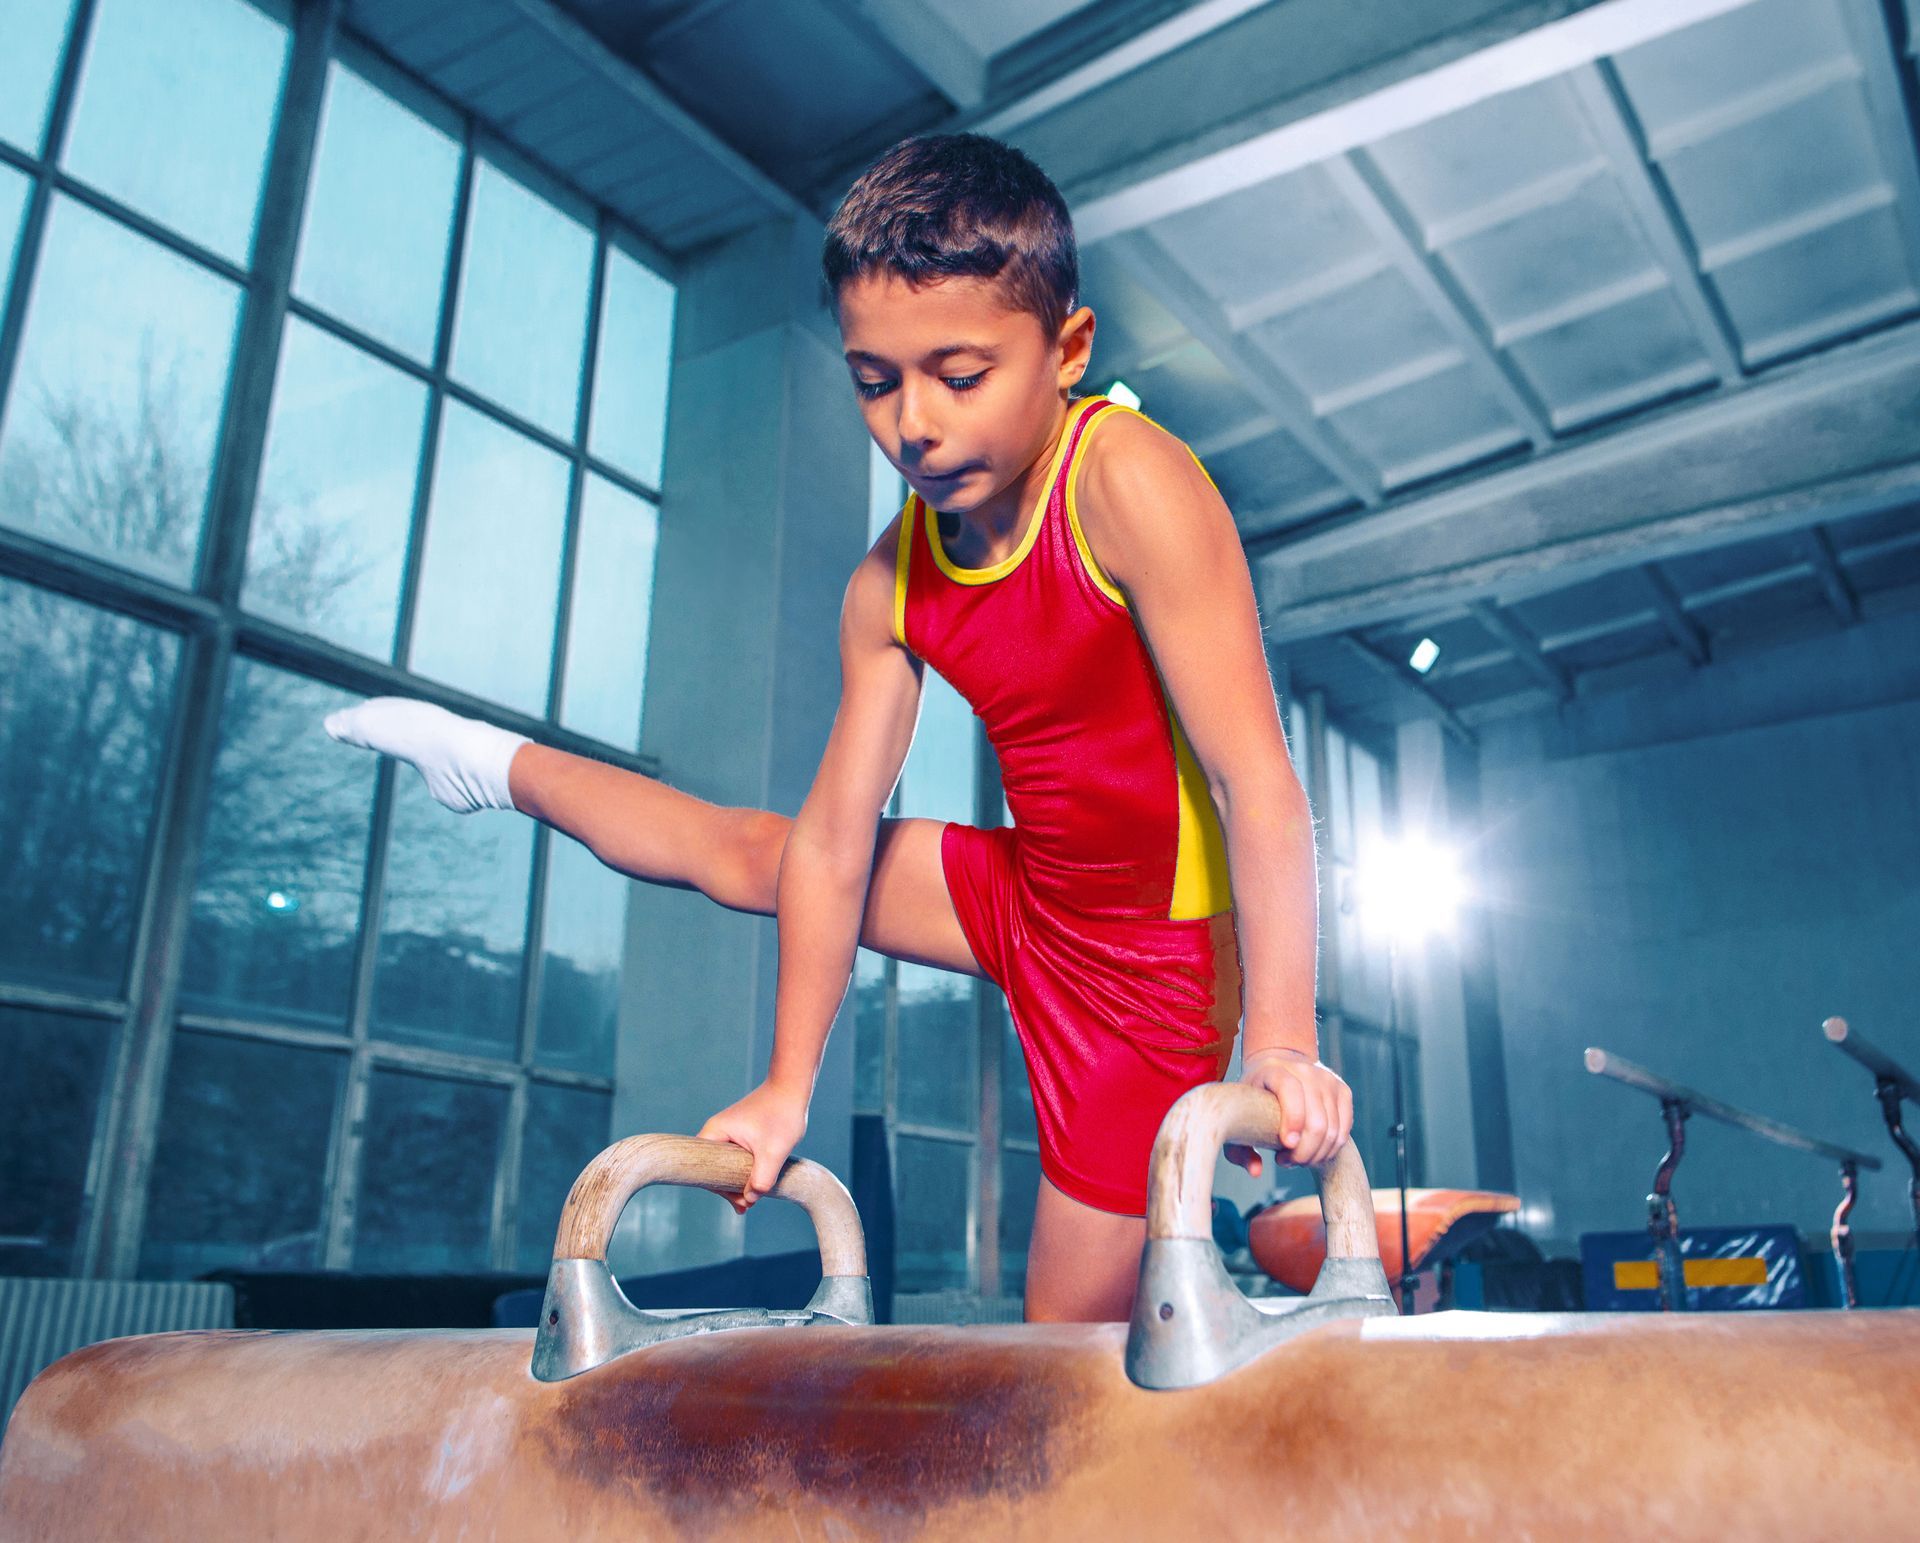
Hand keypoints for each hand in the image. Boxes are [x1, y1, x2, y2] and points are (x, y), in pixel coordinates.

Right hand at [696, 1081, 810, 1213]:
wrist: (793, 1086)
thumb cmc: (782, 1114)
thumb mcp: (773, 1152)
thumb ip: (761, 1178)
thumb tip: (749, 1200)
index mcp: (715, 1132)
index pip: (704, 1169)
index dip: (718, 1189)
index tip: (739, 1201)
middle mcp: (717, 1131)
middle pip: (712, 1169)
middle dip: (727, 1189)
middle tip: (746, 1207)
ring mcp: (728, 1131)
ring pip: (725, 1164)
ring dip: (736, 1182)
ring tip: (749, 1202)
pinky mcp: (741, 1132)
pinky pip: (734, 1157)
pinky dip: (742, 1171)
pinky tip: (752, 1187)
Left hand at [1224, 1047, 1353, 1174]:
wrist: (1279, 1063)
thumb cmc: (1255, 1096)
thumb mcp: (1239, 1115)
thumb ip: (1239, 1148)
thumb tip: (1256, 1171)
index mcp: (1275, 1069)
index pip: (1291, 1092)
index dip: (1292, 1122)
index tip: (1286, 1145)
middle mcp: (1305, 1070)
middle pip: (1316, 1121)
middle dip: (1304, 1152)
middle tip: (1287, 1161)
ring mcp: (1327, 1080)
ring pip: (1332, 1130)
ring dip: (1317, 1154)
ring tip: (1298, 1158)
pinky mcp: (1343, 1090)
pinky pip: (1344, 1129)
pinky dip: (1331, 1148)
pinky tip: (1315, 1152)